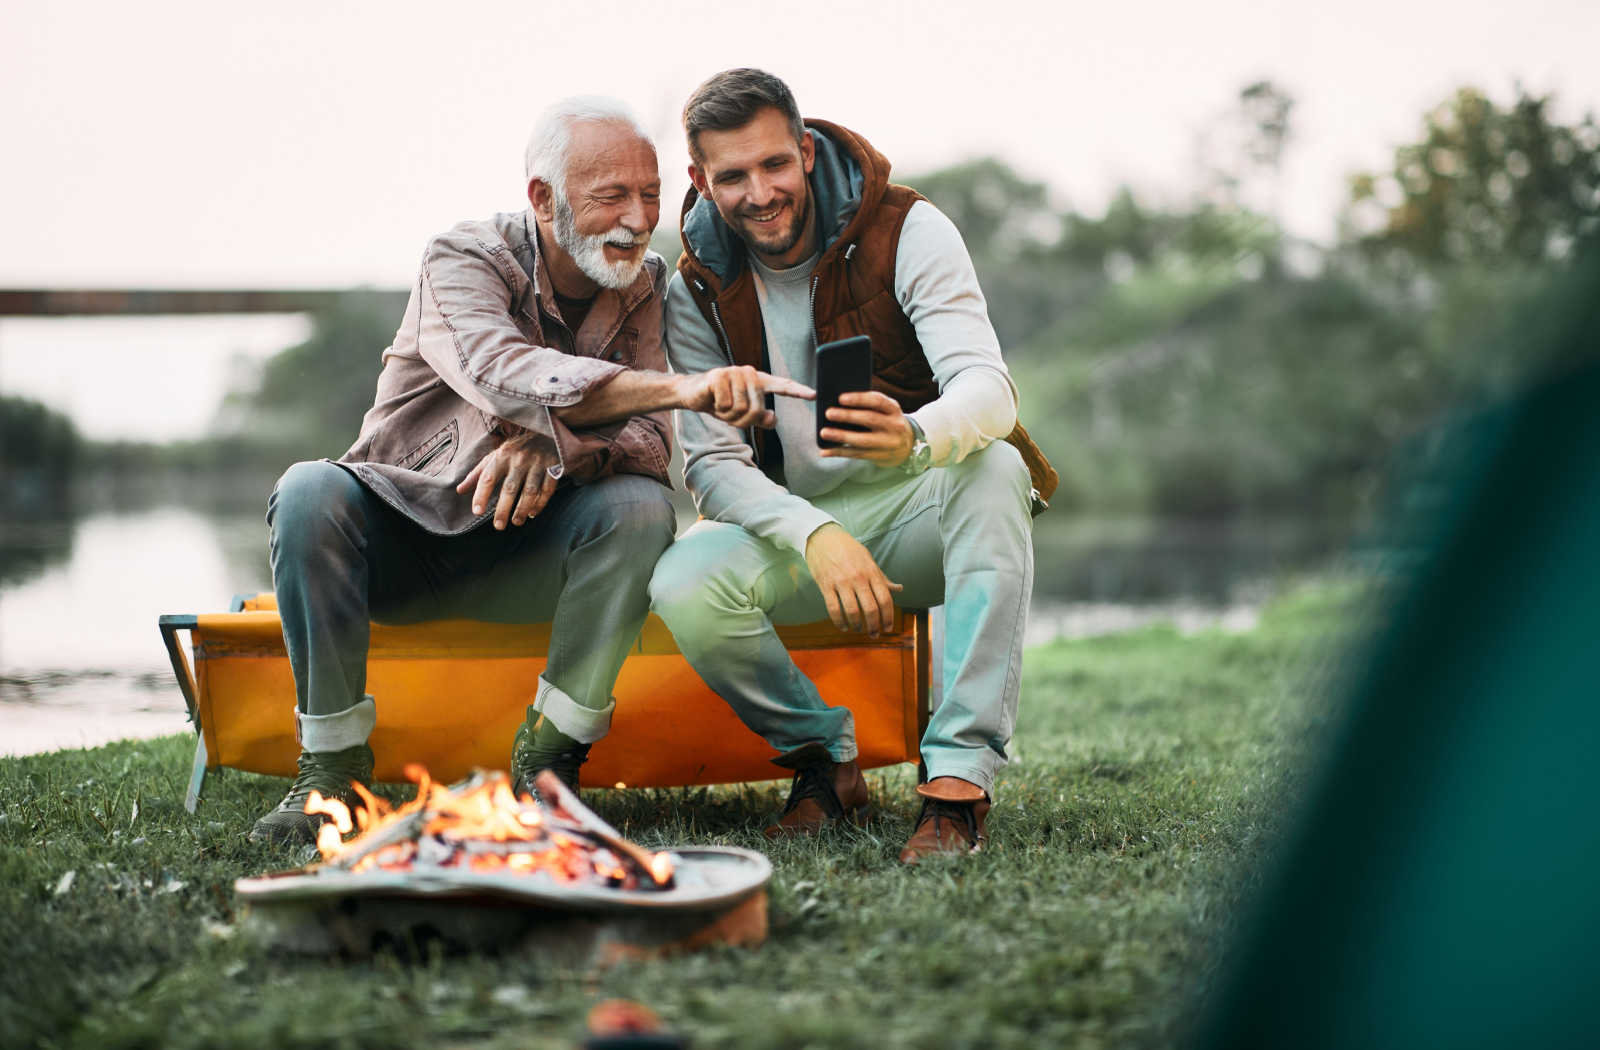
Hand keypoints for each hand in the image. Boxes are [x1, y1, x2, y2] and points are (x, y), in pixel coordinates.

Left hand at [456, 431, 560, 529]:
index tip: (477, 511)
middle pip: (510, 488)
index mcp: (502, 455)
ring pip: (530, 491)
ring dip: (522, 509)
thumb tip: (459, 490)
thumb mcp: (496, 456)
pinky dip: (540, 504)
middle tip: (498, 526)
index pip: (488, 477)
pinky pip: (547, 490)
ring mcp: (538, 463)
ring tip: (516, 522)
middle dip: (503, 509)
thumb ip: (478, 473)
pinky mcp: (554, 467)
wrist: (548, 431)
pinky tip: (532, 513)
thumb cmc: (517, 448)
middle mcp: (520, 459)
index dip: (481, 495)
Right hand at [678, 366, 814, 428]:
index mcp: (758, 381)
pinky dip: (718, 409)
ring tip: (720, 406)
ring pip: (741, 409)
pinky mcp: (719, 376)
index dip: (798, 391)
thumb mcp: (741, 413)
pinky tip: (713, 400)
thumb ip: (759, 418)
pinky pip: (726, 405)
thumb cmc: (720, 402)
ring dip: (728, 416)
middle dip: (742, 421)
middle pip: (756, 410)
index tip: (814, 395)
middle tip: (729, 414)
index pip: (782, 385)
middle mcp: (749, 373)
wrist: (693, 393)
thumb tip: (773, 418)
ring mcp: (734, 372)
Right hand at [804, 523, 902, 634]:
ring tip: (858, 629)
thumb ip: (882, 577)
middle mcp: (858, 577)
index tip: (888, 628)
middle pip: (871, 608)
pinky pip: (833, 609)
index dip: (888, 617)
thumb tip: (899, 589)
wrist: (823, 537)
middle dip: (874, 626)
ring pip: (853, 611)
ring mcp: (841, 582)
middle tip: (874, 634)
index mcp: (871, 572)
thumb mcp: (868, 559)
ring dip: (857, 626)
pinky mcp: (826, 585)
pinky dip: (839, 622)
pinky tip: (843, 627)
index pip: (885, 599)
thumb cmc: (848, 549)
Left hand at [818, 391, 913, 466]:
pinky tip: (825, 451)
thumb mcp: (887, 411)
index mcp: (894, 409)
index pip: (878, 401)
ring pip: (862, 440)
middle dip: (848, 416)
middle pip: (870, 419)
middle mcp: (894, 426)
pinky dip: (839, 452)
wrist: (907, 446)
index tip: (841, 398)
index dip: (859, 399)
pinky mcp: (879, 456)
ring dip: (841, 436)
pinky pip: (857, 454)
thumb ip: (869, 405)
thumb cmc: (888, 422)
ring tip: (824, 432)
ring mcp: (887, 443)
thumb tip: (838, 403)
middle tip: (829, 413)